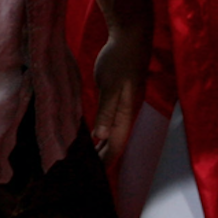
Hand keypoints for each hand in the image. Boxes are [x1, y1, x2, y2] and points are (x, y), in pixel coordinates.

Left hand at [91, 34, 149, 162]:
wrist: (131, 37)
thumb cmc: (120, 60)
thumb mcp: (110, 84)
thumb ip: (106, 110)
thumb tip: (102, 137)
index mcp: (125, 115)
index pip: (116, 147)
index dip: (106, 163)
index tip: (93, 180)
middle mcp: (126, 114)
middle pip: (115, 143)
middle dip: (103, 159)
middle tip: (86, 174)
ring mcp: (123, 105)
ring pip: (113, 133)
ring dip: (102, 147)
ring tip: (88, 160)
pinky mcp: (118, 96)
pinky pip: (109, 121)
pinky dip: (101, 131)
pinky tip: (93, 134)